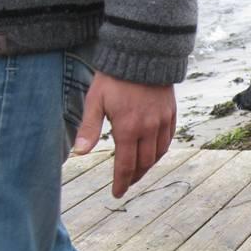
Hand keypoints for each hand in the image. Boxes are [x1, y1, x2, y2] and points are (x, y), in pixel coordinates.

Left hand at [73, 71, 175, 197]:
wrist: (142, 56)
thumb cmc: (114, 79)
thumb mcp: (95, 101)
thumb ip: (89, 129)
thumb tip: (80, 153)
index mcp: (128, 128)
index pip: (125, 164)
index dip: (121, 182)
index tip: (117, 194)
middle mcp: (148, 129)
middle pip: (144, 163)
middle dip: (134, 177)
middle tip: (126, 184)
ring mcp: (162, 122)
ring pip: (158, 154)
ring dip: (148, 166)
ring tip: (138, 172)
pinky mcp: (171, 115)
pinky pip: (167, 140)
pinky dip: (160, 151)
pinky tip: (153, 153)